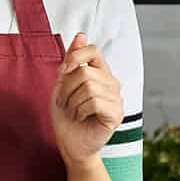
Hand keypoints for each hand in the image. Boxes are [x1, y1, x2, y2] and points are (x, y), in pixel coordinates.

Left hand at [50, 32, 122, 167]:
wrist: (70, 145)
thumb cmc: (67, 116)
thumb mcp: (62, 84)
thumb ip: (71, 61)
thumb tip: (81, 35)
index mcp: (100, 73)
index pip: (93, 50)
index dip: (75, 57)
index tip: (64, 71)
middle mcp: (112, 83)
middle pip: (85, 72)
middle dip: (67, 89)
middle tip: (65, 103)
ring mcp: (117, 99)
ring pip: (89, 87)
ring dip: (72, 102)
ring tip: (73, 111)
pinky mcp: (117, 114)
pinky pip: (94, 102)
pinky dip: (81, 110)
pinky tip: (82, 117)